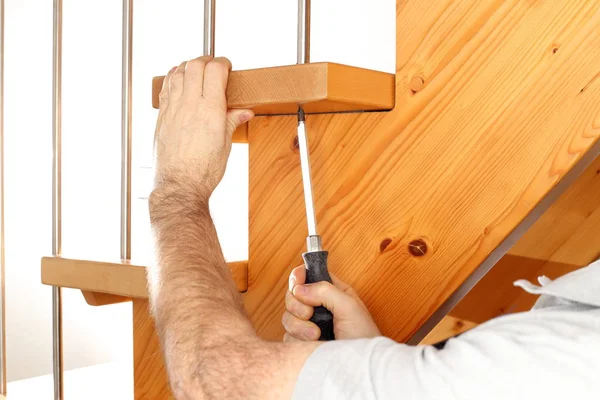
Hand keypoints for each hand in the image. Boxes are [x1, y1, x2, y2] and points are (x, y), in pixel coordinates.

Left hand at [153, 56, 253, 199]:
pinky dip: (173, 78)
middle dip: (206, 61)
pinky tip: (177, 78)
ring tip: (196, 70)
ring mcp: (173, 110)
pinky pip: (166, 88)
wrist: (180, 186)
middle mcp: (189, 105)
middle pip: (195, 65)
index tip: (227, 67)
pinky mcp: (162, 117)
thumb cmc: (204, 171)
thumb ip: (232, 122)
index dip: (223, 63)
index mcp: (210, 110)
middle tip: (213, 66)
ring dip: (188, 66)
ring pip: (177, 73)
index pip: (215, 70)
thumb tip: (244, 112)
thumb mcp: (225, 144)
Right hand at [282, 266, 380, 340]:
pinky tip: (313, 343)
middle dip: (298, 305)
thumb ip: (325, 291)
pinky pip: (288, 336)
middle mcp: (319, 306)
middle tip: (310, 314)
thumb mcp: (349, 307)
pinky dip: (298, 339)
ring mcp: (309, 325)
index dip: (298, 276)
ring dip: (299, 325)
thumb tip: (299, 289)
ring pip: (288, 316)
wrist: (360, 368)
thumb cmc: (364, 337)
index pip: (308, 275)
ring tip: (316, 334)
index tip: (296, 283)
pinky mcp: (303, 342)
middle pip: (292, 295)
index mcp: (332, 291)